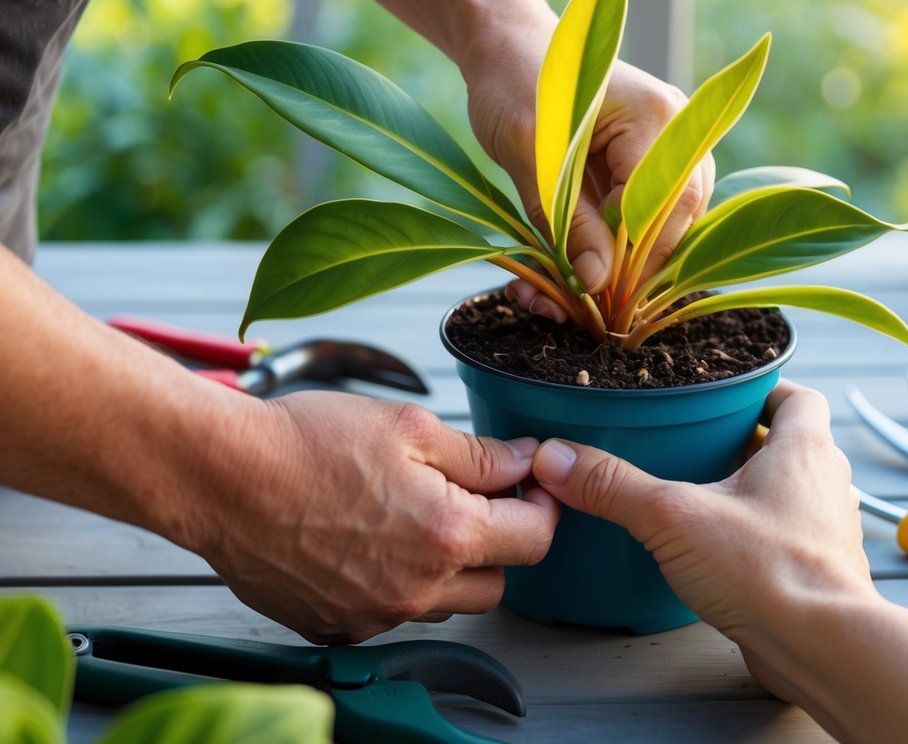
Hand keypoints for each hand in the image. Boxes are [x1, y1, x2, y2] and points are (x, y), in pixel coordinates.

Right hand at [193, 392, 559, 644]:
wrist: (219, 477)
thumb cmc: (306, 443)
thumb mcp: (408, 428)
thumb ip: (478, 455)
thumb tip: (523, 463)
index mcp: (447, 536)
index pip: (535, 539)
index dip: (542, 504)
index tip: (530, 484)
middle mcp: (417, 590)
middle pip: (497, 581)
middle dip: (498, 540)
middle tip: (472, 497)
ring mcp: (373, 615)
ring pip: (444, 602)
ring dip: (448, 566)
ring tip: (411, 514)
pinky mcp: (334, 624)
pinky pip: (390, 613)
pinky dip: (395, 584)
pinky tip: (367, 542)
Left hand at [464, 35, 712, 320]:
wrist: (504, 44)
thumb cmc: (513, 81)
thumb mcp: (531, 155)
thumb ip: (567, 219)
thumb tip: (596, 280)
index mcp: (657, 118)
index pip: (662, 209)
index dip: (631, 260)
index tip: (592, 294)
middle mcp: (677, 132)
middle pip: (676, 222)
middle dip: (629, 268)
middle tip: (579, 300)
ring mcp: (670, 147)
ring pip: (664, 226)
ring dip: (618, 262)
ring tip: (564, 286)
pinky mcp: (648, 163)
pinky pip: (644, 216)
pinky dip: (611, 244)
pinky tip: (572, 265)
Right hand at [529, 381, 874, 694]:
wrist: (821, 647)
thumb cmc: (773, 573)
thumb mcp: (674, 515)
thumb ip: (614, 485)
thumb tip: (562, 458)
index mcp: (804, 450)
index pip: (796, 397)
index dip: (763, 389)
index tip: (726, 393)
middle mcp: (825, 486)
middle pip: (789, 445)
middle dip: (744, 443)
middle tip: (699, 444)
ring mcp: (825, 534)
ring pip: (790, 496)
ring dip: (753, 493)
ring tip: (702, 498)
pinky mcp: (815, 576)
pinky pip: (786, 542)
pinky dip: (756, 540)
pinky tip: (718, 556)